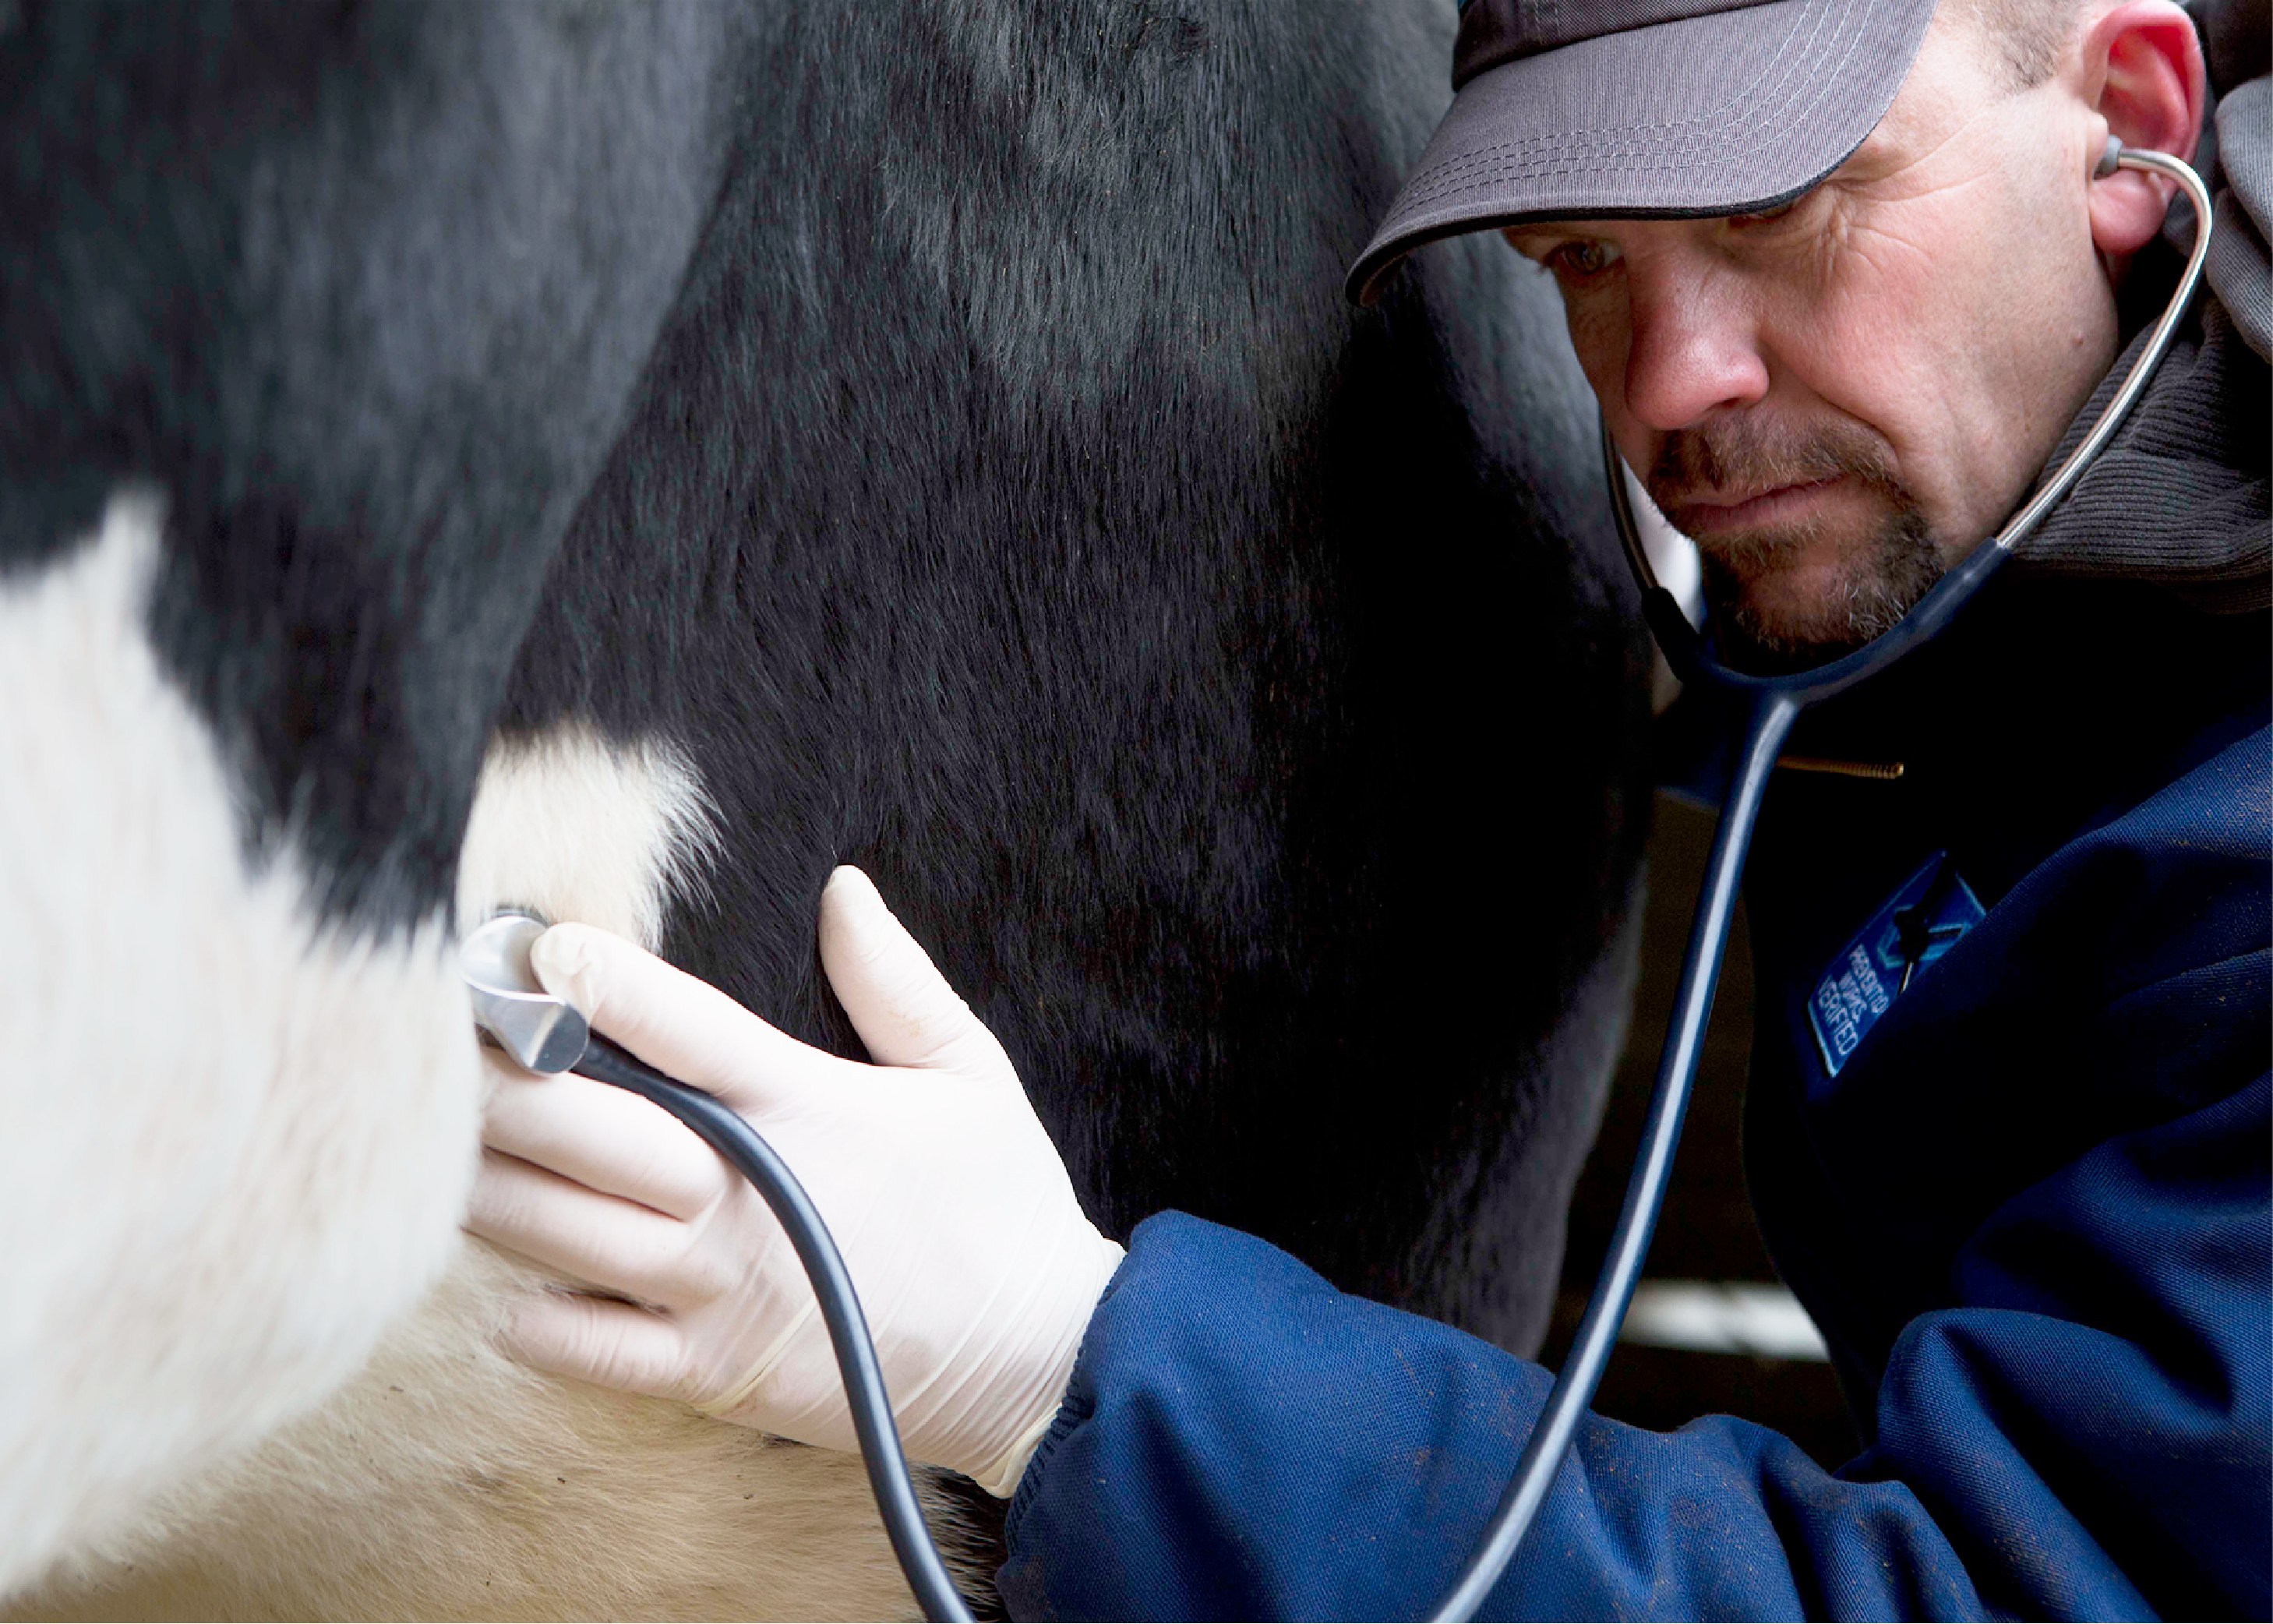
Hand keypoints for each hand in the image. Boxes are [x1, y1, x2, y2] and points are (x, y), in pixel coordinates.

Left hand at [465, 866, 1124, 1495]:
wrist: (1038, 1358)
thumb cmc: (1001, 1205)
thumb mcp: (970, 1072)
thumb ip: (895, 979)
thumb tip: (842, 887)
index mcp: (807, 1107)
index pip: (684, 1028)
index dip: (600, 982)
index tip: (535, 949)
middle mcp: (746, 1195)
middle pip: (589, 1128)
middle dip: (502, 1083)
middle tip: (440, 1046)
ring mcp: (721, 1290)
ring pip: (564, 1233)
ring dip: (491, 1188)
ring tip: (442, 1149)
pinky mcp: (714, 1373)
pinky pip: (590, 1351)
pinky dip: (532, 1322)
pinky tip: (498, 1290)